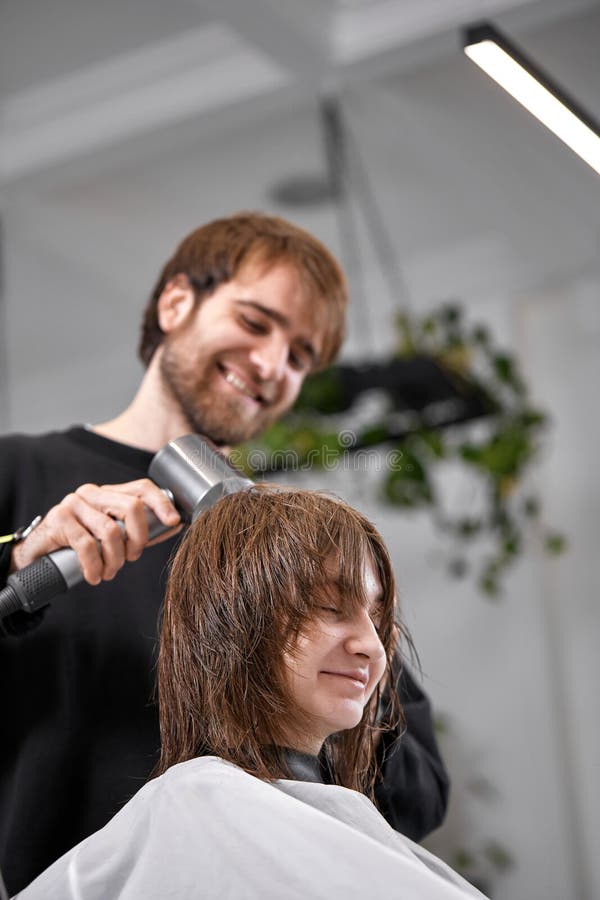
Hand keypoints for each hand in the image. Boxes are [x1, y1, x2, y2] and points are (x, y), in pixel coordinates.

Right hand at [10, 479, 181, 584]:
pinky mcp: (59, 518)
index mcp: (109, 494)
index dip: (161, 503)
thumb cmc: (78, 546)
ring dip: (115, 559)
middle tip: (132, 558)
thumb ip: (140, 532)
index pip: (142, 488)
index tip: (174, 522)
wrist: (37, 556)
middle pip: (131, 507)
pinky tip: (94, 576)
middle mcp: (93, 493)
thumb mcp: (112, 537)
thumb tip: (174, 526)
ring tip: (110, 572)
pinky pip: (87, 545)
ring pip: (110, 530)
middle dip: (138, 538)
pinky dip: (94, 565)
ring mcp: (74, 503)